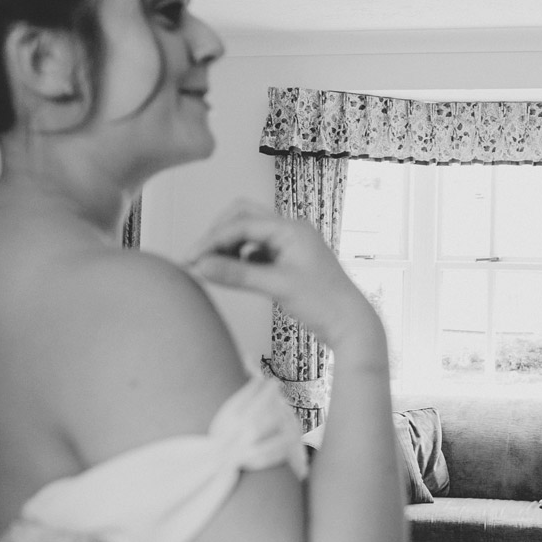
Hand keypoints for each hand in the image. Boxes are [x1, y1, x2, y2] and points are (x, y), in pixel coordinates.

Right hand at [184, 199, 383, 352]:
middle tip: (197, 259)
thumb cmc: (323, 303)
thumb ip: (238, 275)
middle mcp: (290, 231)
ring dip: (227, 247)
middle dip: (218, 235)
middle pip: (242, 218)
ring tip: (209, 268)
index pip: (241, 224)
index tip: (190, 259)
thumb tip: (201, 266)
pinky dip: (240, 260)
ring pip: (248, 235)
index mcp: (291, 229)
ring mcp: (289, 245)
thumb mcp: (277, 288)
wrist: (351, 324)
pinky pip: (256, 252)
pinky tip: (231, 274)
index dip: (211, 240)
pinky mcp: (288, 261)